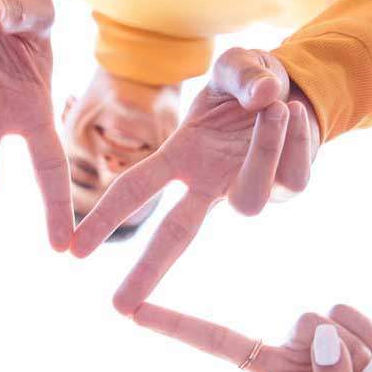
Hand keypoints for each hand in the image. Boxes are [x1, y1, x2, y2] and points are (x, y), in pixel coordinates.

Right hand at [70, 48, 318, 312]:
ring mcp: (247, 191)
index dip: (106, 217)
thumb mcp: (237, 64)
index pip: (137, 189)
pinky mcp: (290, 187)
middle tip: (118, 306)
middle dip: (147, 269)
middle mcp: (209, 185)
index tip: (73, 251)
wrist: (295, 89)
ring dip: (262, 155)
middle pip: (175, 235)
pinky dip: (298, 137)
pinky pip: (294, 173)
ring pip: (250, 202)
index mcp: (182, 159)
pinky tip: (294, 109)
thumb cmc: (248, 83)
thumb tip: (265, 99)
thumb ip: (244, 73)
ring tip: (274, 107)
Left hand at [130, 302, 371, 371]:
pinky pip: (341, 311)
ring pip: (308, 324)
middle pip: (217, 341)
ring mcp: (304, 344)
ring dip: (348, 353)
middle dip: (175, 325)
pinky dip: (367, 335)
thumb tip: (322, 340)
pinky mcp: (333, 320)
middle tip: (129, 310)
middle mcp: (277, 370)